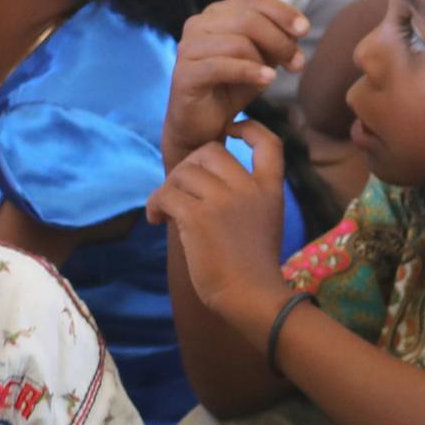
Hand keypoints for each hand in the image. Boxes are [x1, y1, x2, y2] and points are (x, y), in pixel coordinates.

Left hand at [146, 119, 296, 337]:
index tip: (232, 131)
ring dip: (168, 188)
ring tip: (164, 211)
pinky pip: (166, 194)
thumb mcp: (264, 221)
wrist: (251, 296)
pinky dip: (155, 204)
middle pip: (211, 151)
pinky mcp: (198, 216)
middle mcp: (248, 188)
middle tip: (180, 190)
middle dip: (190, 165)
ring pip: (183, 171)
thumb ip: (246, 196)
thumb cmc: (252, 268)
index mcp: (269, 189)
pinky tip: (157, 220)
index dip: (249, 128)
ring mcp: (223, 200)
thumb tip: (200, 180)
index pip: (268, 142)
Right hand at [163, 0, 305, 165]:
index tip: (304, 29)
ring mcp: (188, 48)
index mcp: (217, 14)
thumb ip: (276, 42)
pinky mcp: (184, 74)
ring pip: (237, 42)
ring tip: (276, 77)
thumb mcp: (260, 61)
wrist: (202, 126)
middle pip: (248, 19)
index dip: (283, 12)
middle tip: (296, 62)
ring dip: (265, 59)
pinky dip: (250, 72)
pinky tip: (267, 80)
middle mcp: (199, 24)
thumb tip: (298, 31)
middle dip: (279, 40)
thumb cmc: (231, 89)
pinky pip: (222, 67)